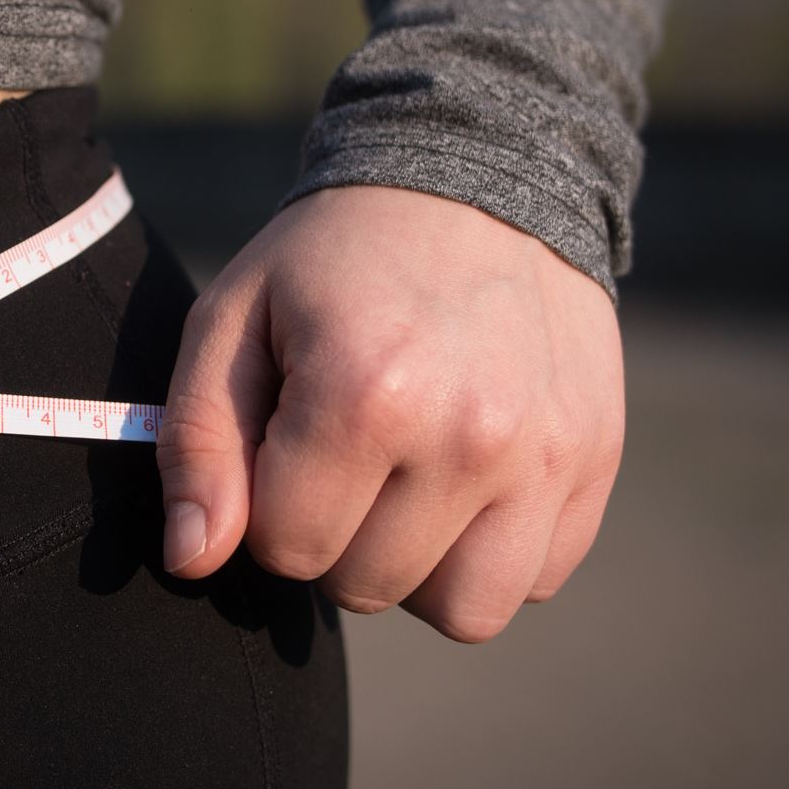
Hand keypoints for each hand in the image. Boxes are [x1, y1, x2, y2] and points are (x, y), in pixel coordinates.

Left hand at [155, 185, 624, 641]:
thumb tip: (191, 560)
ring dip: (417, 567)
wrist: (477, 175)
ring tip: (404, 484)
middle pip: (366, 588)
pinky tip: (466, 478)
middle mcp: (468, 436)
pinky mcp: (596, 462)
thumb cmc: (331, 260)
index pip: (287, 549)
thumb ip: (198, 444)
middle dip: (335, 536)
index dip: (267, 507)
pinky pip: (534, 579)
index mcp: (364, 397)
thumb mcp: (231, 320)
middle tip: (344, 451)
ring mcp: (546, 455)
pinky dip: (492, 551)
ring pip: (462, 613)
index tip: (285, 439)